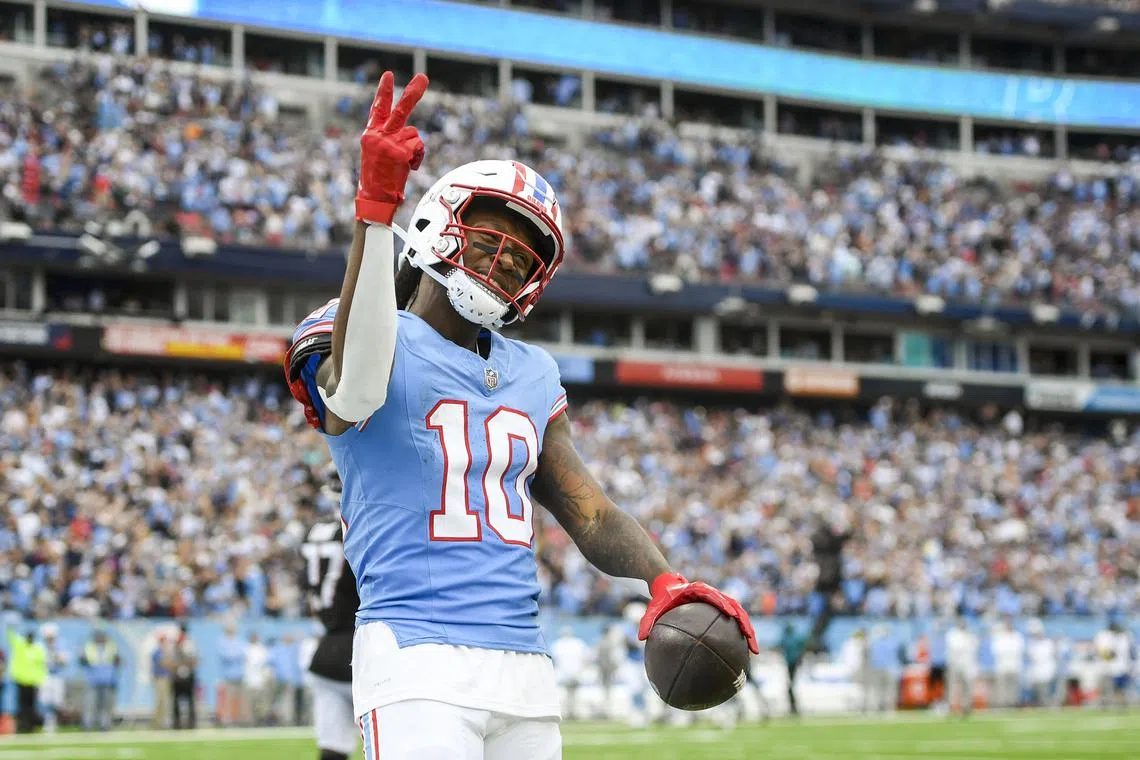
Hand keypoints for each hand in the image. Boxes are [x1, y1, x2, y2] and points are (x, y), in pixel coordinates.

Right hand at [356, 71, 428, 225]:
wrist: (374, 200)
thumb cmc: (379, 180)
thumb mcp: (379, 155)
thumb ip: (388, 140)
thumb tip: (410, 134)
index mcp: (370, 135)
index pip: (377, 109)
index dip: (383, 92)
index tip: (388, 75)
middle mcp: (377, 136)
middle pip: (400, 110)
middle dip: (413, 92)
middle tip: (423, 77)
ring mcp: (388, 143)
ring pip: (414, 134)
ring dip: (415, 148)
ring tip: (403, 164)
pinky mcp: (398, 153)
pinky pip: (418, 148)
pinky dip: (417, 158)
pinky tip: (407, 169)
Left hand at [638, 572, 758, 654]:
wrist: (668, 587)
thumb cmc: (662, 598)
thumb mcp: (653, 608)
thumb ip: (647, 620)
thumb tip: (640, 638)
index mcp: (701, 591)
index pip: (716, 596)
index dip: (724, 604)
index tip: (730, 615)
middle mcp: (715, 596)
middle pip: (736, 608)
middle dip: (745, 623)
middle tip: (750, 640)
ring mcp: (721, 604)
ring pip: (740, 617)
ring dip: (749, 632)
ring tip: (754, 651)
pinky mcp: (721, 612)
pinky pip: (733, 625)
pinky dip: (739, 637)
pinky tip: (741, 656)